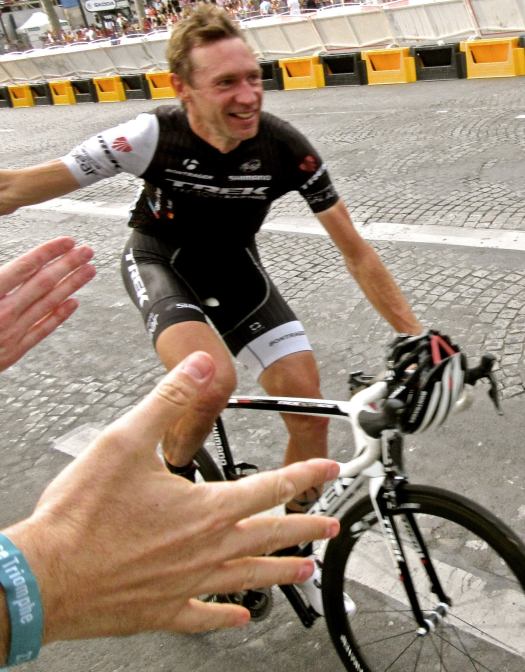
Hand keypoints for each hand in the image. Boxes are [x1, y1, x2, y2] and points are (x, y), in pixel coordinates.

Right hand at [0, 237, 95, 370]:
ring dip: (72, 285)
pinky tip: (74, 302)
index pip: (24, 267)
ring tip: (89, 270)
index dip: (48, 252)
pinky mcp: (15, 350)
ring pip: (49, 304)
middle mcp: (3, 314)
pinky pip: (43, 329)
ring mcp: (12, 333)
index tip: (67, 241)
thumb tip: (13, 267)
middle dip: (68, 264)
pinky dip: (59, 314)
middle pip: (43, 283)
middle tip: (87, 251)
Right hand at [5, 352, 339, 643]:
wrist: (46, 575)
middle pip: (271, 536)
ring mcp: (188, 583)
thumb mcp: (127, 440)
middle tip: (331, 524)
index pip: (271, 487)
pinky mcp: (163, 609)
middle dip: (306, 525)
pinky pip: (205, 614)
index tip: (328, 470)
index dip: (304, 474)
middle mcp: (206, 549)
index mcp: (205, 508)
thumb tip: (200, 367)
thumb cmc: (83, 515)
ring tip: (304, 569)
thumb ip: (169, 401)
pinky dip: (226, 615)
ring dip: (281, 571)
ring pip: (250, 577)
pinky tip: (239, 616)